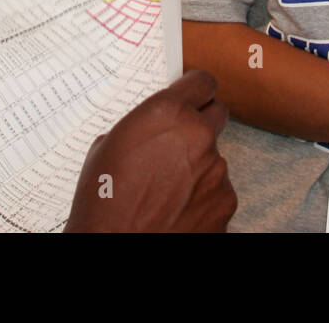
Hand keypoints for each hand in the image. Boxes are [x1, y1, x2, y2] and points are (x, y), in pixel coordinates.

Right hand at [65, 69, 235, 231]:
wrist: (115, 246)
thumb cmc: (102, 201)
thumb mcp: (108, 146)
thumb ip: (144, 126)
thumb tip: (156, 127)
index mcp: (167, 113)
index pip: (203, 82)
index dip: (196, 89)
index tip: (193, 95)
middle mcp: (198, 135)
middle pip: (217, 114)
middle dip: (201, 123)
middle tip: (180, 141)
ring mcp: (216, 169)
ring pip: (214, 156)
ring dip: (197, 165)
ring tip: (167, 188)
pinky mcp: (226, 201)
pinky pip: (217, 188)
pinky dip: (202, 195)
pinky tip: (178, 208)